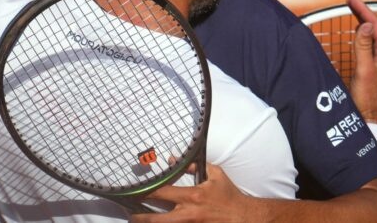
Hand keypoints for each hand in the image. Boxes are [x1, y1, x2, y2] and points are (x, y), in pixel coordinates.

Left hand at [131, 164, 252, 222]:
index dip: (145, 192)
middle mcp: (188, 214)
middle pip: (157, 220)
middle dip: (140, 218)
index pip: (162, 193)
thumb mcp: (215, 174)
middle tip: (130, 214)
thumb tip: (174, 160)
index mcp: (191, 196)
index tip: (134, 191)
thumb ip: (194, 166)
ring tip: (138, 222)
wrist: (246, 218)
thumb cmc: (229, 195)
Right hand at [347, 0, 376, 126]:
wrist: (373, 119)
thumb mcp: (364, 70)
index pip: (375, 25)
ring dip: (364, 22)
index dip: (363, 10)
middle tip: (350, 2)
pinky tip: (360, 35)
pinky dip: (365, 34)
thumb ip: (364, 47)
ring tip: (354, 13)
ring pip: (375, 35)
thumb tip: (364, 26)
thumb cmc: (368, 98)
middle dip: (364, 13)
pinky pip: (373, 44)